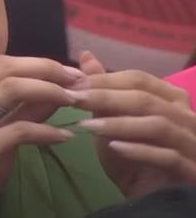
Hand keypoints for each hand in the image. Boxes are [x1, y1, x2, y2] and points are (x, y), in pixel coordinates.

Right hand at [0, 55, 87, 217]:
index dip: (37, 63)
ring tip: (74, 100)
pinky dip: (47, 130)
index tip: (68, 70)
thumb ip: (20, 106)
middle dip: (47, 70)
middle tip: (78, 79)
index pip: (0, 63)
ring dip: (49, 91)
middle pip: (6, 69)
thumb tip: (58, 86)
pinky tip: (65, 135)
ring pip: (12, 90)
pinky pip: (20, 130)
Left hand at [75, 52, 195, 198]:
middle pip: (147, 99)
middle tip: (73, 100)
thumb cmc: (131, 159)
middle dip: (106, 97)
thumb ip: (103, 90)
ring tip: (86, 126)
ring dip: (119, 124)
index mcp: (172, 99)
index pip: (139, 80)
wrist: (149, 200)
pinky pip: (168, 156)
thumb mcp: (111, 121)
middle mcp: (188, 117)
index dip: (104, 80)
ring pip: (158, 125)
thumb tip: (87, 55)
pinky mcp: (192, 169)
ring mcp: (193, 143)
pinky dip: (140, 150)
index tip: (72, 85)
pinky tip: (113, 147)